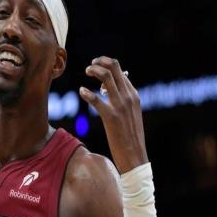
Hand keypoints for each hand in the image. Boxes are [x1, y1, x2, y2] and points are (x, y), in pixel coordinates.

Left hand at [79, 56, 147, 173]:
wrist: (135, 155)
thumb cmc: (130, 135)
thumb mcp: (132, 113)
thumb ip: (124, 98)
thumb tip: (114, 84)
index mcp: (134, 95)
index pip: (120, 71)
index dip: (106, 65)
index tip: (96, 66)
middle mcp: (128, 97)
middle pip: (114, 68)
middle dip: (100, 62)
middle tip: (90, 65)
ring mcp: (120, 106)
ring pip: (106, 77)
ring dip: (94, 70)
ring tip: (86, 71)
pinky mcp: (111, 117)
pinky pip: (96, 99)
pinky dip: (87, 93)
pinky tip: (81, 91)